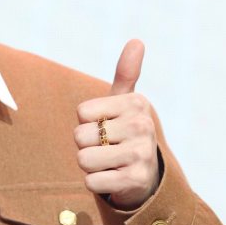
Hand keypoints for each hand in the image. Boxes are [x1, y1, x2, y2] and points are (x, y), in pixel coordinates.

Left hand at [73, 40, 159, 209]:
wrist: (146, 177)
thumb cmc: (126, 134)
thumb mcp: (126, 103)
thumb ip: (126, 73)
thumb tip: (137, 40)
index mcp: (136, 103)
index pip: (81, 112)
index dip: (86, 124)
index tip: (106, 128)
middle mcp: (142, 126)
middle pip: (79, 137)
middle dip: (87, 147)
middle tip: (108, 149)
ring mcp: (141, 154)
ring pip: (83, 159)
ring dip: (91, 166)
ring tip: (110, 164)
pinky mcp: (134, 180)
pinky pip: (91, 182)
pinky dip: (96, 184)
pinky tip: (114, 180)